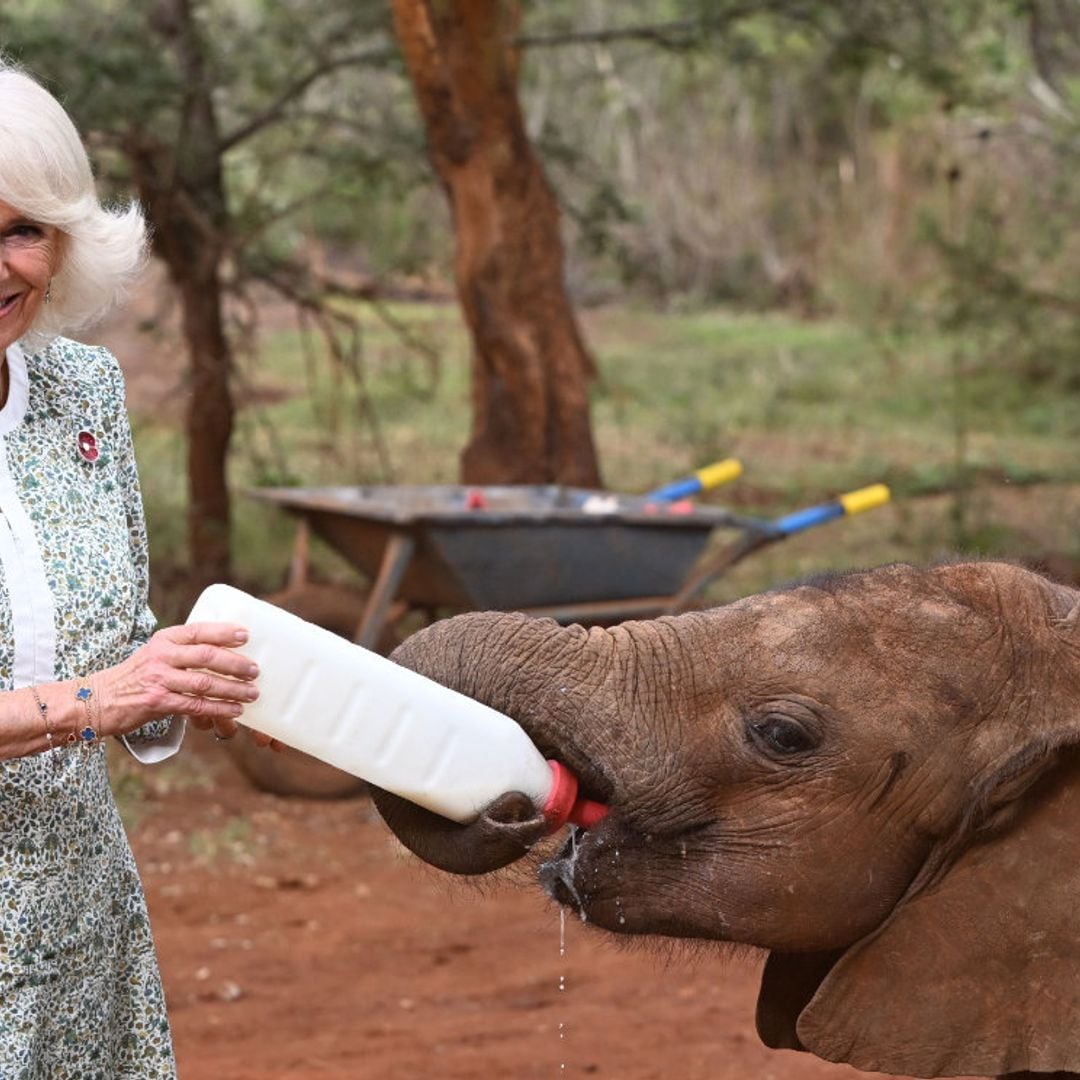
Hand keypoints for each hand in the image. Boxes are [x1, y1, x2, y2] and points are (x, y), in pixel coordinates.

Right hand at [94, 622, 258, 737]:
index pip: (198, 631)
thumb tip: (223, 651)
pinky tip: (234, 711)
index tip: (246, 635)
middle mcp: (161, 656)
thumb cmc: (134, 677)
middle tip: (255, 670)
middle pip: (206, 656)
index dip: (224, 632)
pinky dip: (218, 709)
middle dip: (235, 663)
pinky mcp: (158, 703)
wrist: (97, 700)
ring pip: (204, 683)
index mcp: (163, 640)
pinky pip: (195, 706)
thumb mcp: (155, 654)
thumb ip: (182, 651)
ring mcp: (159, 680)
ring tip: (252, 693)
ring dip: (232, 689)